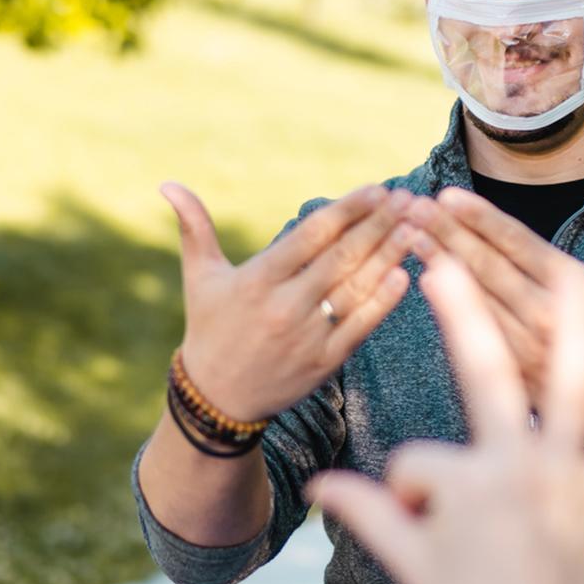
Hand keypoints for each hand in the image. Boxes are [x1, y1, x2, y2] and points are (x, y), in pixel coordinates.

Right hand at [162, 182, 423, 422]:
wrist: (216, 399)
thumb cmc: (209, 328)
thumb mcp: (199, 277)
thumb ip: (193, 227)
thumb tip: (167, 184)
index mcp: (256, 280)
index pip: (311, 235)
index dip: (347, 209)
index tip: (376, 188)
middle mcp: (283, 307)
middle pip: (341, 257)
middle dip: (378, 225)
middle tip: (409, 198)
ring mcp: (306, 337)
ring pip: (357, 289)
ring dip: (389, 256)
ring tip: (416, 228)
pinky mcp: (323, 364)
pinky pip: (360, 327)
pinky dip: (384, 301)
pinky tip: (405, 275)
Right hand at [310, 258, 583, 583]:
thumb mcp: (407, 560)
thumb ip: (364, 512)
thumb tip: (317, 486)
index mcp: (463, 482)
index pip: (420, 460)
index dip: (410, 499)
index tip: (423, 539)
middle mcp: (516, 469)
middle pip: (482, 375)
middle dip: (459, 314)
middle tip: (443, 264)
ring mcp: (564, 482)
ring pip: (568, 392)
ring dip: (575, 334)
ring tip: (577, 278)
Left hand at [411, 184, 583, 437]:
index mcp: (574, 290)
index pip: (518, 247)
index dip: (481, 220)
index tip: (447, 195)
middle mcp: (544, 318)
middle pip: (485, 268)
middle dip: (445, 233)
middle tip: (410, 204)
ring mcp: (522, 348)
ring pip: (471, 298)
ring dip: (435, 263)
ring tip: (405, 232)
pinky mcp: (509, 371)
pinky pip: (470, 332)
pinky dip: (443, 305)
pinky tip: (418, 276)